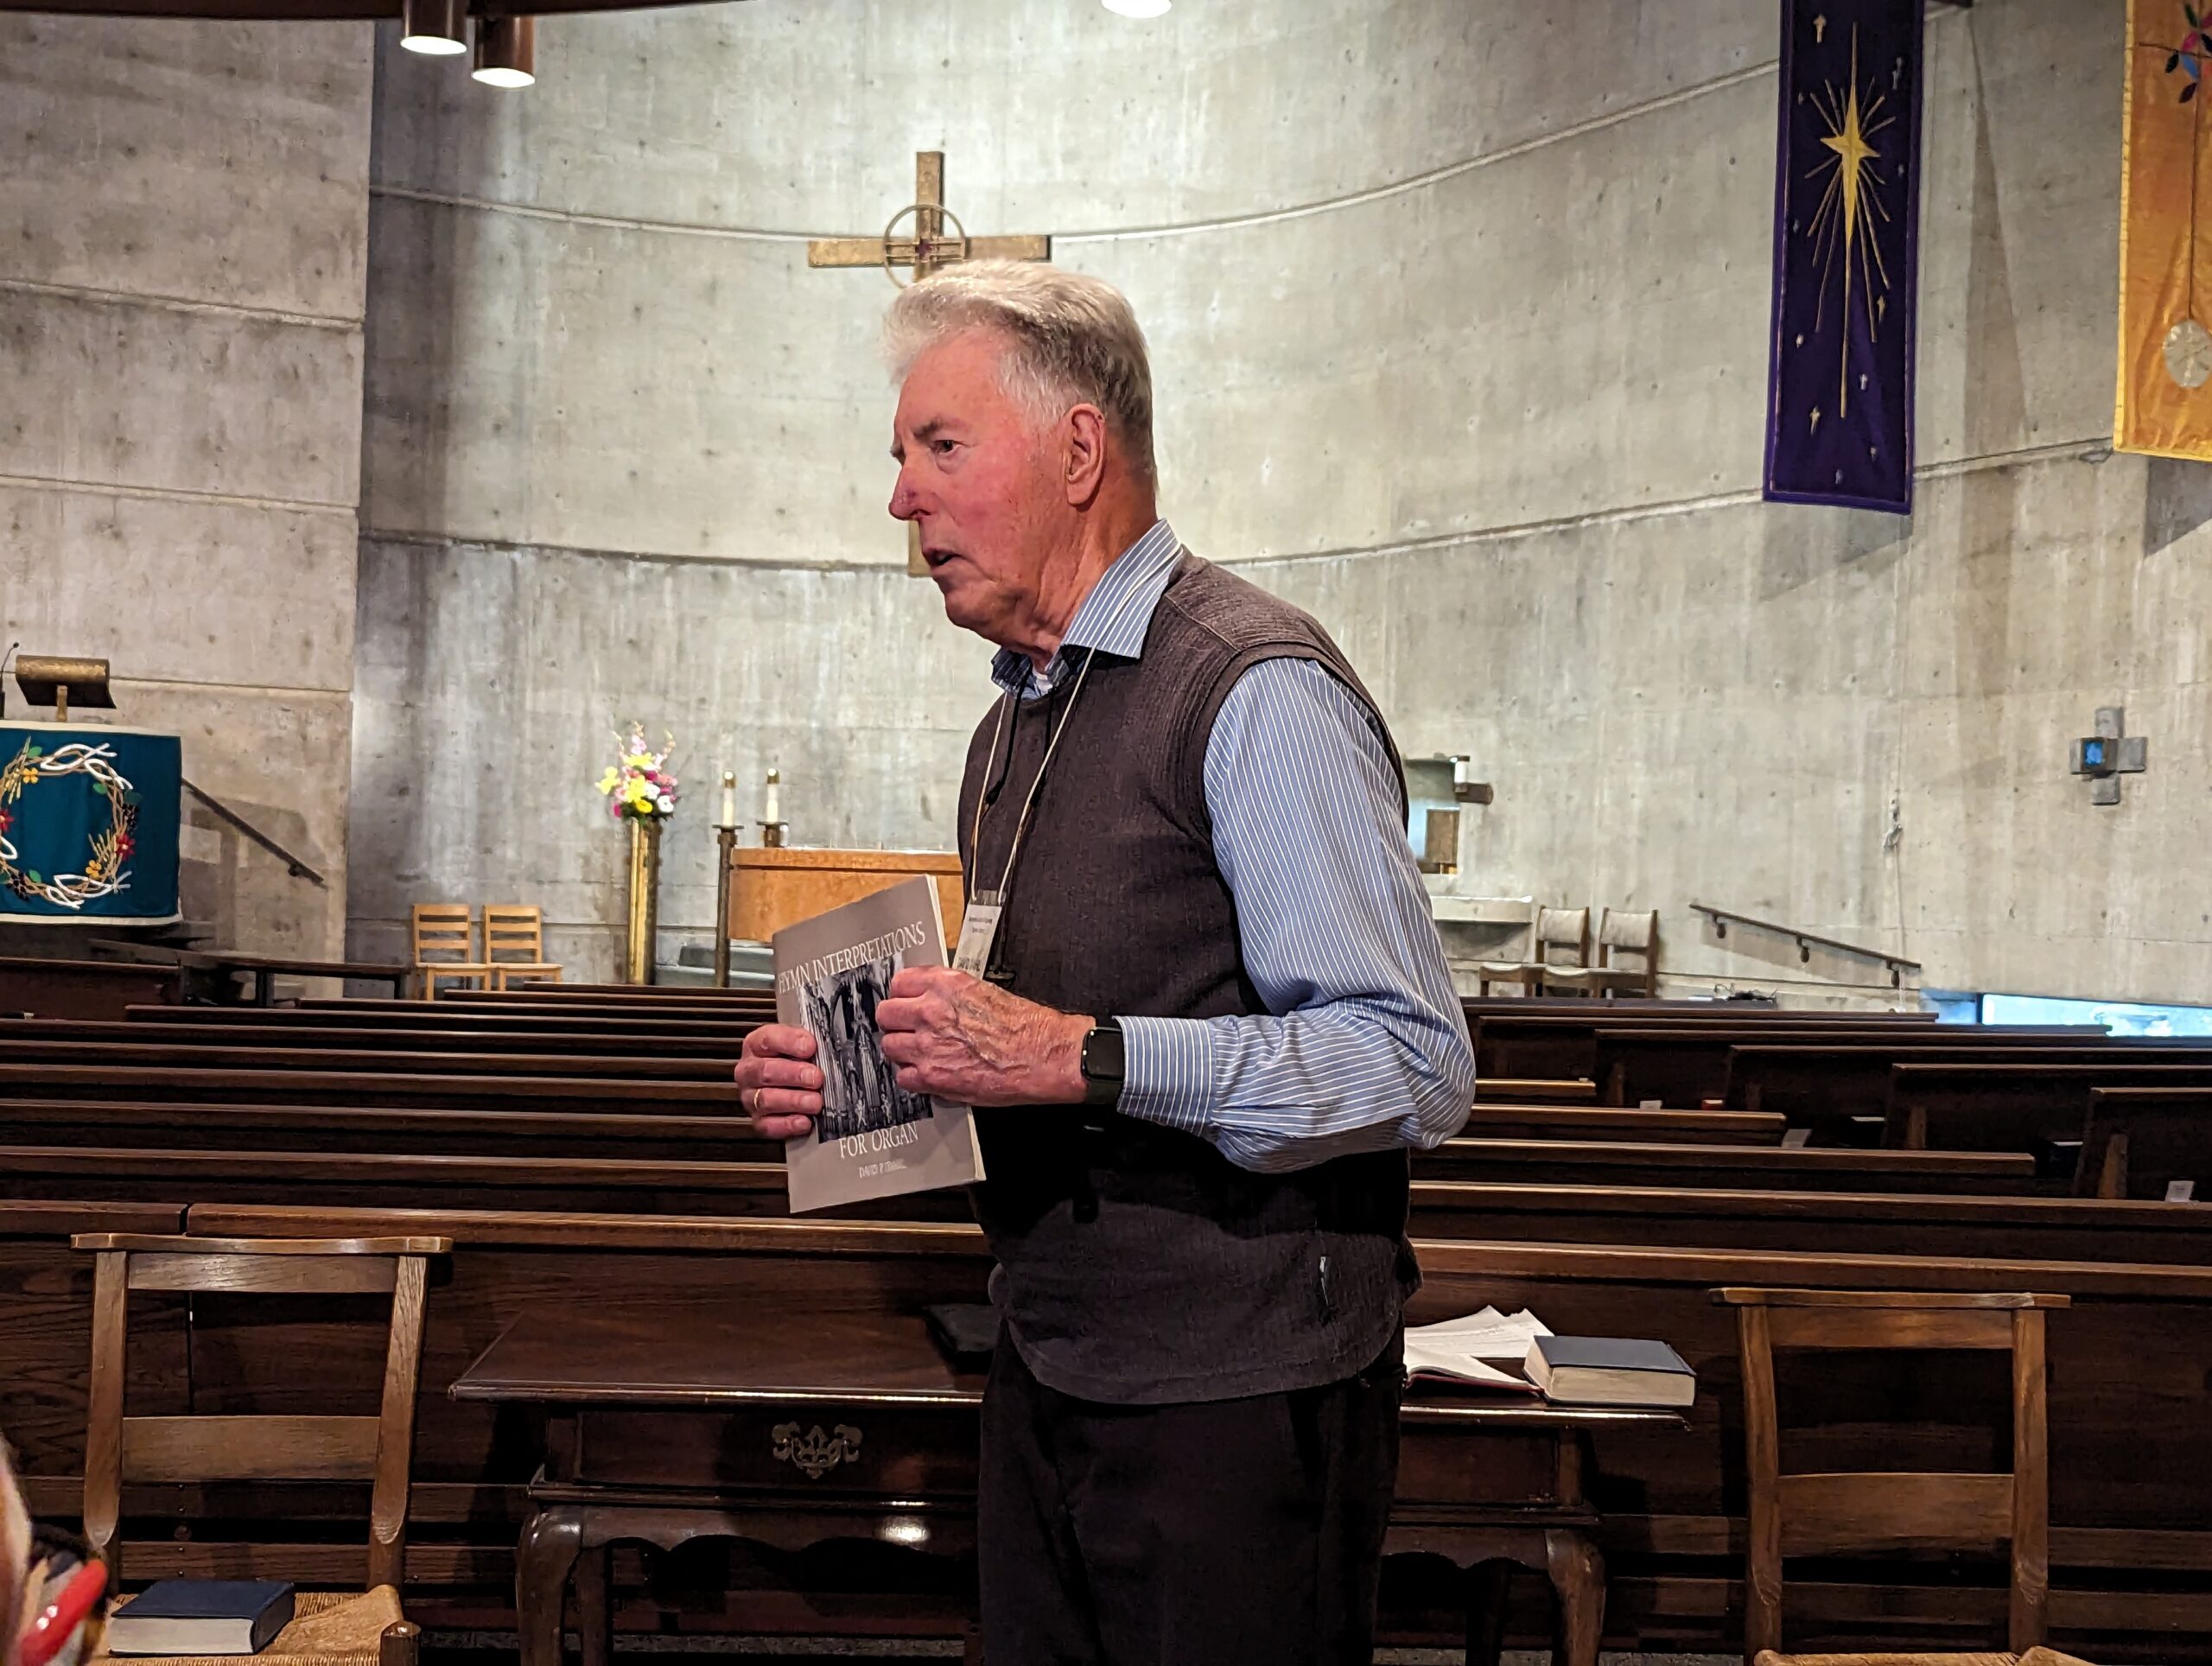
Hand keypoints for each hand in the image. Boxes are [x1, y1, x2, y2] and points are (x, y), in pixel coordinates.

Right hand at [733, 1023, 824, 1139]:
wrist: (792, 1082)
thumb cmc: (797, 1060)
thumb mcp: (801, 1042)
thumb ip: (808, 1041)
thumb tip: (826, 1045)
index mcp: (756, 1045)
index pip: (766, 1040)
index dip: (789, 1042)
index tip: (810, 1047)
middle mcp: (749, 1071)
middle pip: (764, 1071)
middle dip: (793, 1075)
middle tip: (816, 1078)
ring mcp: (751, 1097)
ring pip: (766, 1099)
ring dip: (794, 1100)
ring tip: (815, 1101)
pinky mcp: (758, 1120)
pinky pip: (768, 1125)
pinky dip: (788, 1124)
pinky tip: (805, 1121)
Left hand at [876, 965, 1090, 1105]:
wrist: (1043, 1055)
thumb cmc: (1025, 1026)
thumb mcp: (984, 991)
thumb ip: (950, 995)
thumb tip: (931, 1000)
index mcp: (945, 984)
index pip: (898, 984)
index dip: (903, 997)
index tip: (907, 1003)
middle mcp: (931, 1012)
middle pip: (886, 1015)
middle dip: (896, 1023)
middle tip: (908, 1030)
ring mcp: (928, 1046)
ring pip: (889, 1047)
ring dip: (903, 1051)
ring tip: (920, 1054)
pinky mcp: (933, 1076)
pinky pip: (904, 1078)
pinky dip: (914, 1079)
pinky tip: (930, 1074)